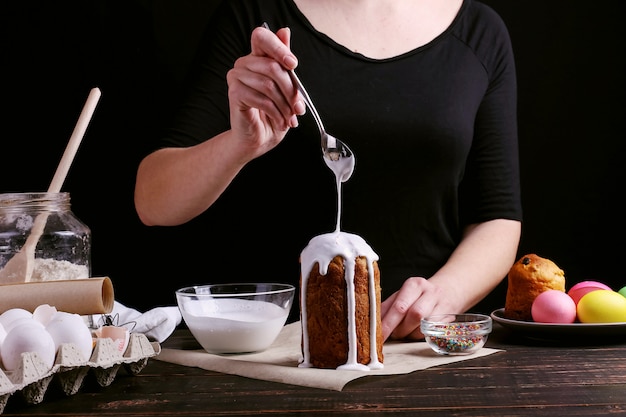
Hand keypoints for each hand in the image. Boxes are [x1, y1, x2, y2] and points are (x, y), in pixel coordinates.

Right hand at [226, 26, 304, 160]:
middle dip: (291, 90)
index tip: (293, 64)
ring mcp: (236, 77)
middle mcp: (244, 64)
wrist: (259, 138)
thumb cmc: (273, 113)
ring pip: (269, 84)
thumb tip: (285, 31)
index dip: (278, 48)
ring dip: (285, 105)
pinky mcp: (235, 93)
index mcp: (257, 57)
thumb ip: (285, 62)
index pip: (262, 37)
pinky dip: (276, 112)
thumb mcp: (286, 87)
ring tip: (290, 118)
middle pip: (272, 66)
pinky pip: (262, 99)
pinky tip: (281, 121)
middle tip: (299, 108)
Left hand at [380, 277, 457, 340]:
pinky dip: (420, 335)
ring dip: (410, 334)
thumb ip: (388, 307)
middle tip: (393, 334)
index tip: (379, 335)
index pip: (400, 306)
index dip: (388, 323)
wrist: (448, 291)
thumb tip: (373, 322)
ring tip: (405, 331)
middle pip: (414, 316)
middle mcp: (429, 292)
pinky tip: (416, 331)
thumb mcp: (402, 295)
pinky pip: (432, 332)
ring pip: (423, 327)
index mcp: (413, 285)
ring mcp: (441, 304)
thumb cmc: (419, 296)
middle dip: (400, 329)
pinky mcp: (449, 318)